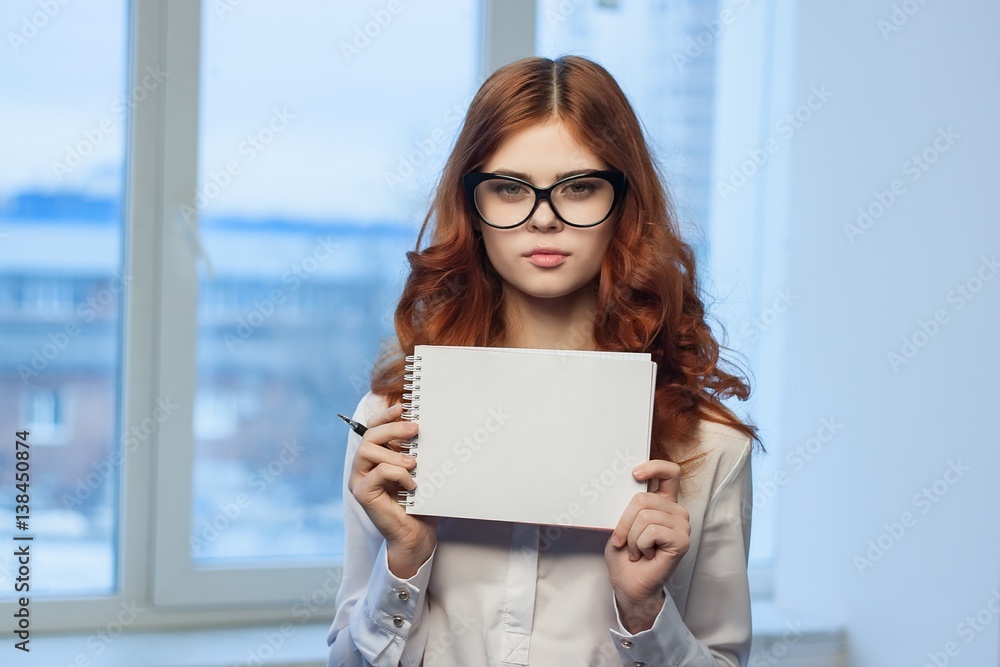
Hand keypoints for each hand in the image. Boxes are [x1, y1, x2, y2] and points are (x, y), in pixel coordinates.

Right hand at [347, 402, 436, 577]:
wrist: (416, 534)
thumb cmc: (418, 502)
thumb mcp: (417, 470)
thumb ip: (412, 450)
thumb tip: (421, 425)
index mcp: (374, 459)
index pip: (372, 429)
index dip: (384, 416)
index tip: (402, 407)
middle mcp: (362, 468)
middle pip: (369, 436)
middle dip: (392, 428)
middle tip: (415, 429)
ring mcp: (360, 480)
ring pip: (367, 451)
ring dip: (394, 453)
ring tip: (414, 463)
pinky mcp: (363, 494)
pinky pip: (378, 473)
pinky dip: (398, 474)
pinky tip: (411, 485)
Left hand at [604, 459, 689, 631]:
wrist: (629, 584)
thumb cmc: (625, 556)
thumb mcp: (621, 523)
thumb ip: (629, 505)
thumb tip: (625, 484)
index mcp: (664, 502)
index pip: (670, 472)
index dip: (654, 467)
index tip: (634, 474)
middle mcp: (676, 511)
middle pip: (643, 498)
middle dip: (624, 522)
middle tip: (624, 541)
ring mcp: (682, 525)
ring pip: (644, 516)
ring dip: (631, 538)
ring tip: (637, 550)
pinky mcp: (682, 541)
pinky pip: (651, 531)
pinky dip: (639, 545)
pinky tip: (645, 555)